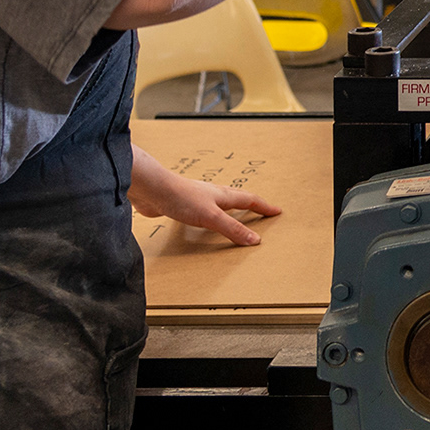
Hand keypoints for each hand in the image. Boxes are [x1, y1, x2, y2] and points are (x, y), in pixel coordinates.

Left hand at [130, 147, 281, 246]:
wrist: (152, 190)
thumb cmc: (181, 197)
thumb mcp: (211, 217)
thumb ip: (232, 229)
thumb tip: (254, 239)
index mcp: (223, 195)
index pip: (250, 200)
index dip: (264, 207)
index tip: (276, 211)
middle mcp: (212, 195)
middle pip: (237, 199)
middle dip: (252, 205)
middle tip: (262, 210)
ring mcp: (197, 200)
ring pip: (220, 205)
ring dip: (231, 210)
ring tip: (236, 215)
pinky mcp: (183, 206)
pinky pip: (202, 213)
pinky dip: (210, 218)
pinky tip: (201, 223)